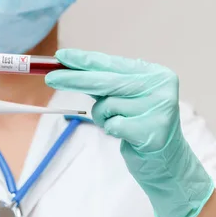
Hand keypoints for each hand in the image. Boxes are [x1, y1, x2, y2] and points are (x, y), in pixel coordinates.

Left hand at [45, 49, 213, 216]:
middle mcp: (160, 87)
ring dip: (103, 115)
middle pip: (106, 81)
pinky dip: (111, 129)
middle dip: (74, 79)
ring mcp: (158, 109)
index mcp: (155, 74)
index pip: (112, 63)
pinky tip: (126, 134)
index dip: (84, 60)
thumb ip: (102, 82)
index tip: (61, 56)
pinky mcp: (151, 131)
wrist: (166, 161)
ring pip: (106, 104)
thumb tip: (66, 67)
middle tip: (50, 78)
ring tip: (120, 122)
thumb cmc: (139, 124)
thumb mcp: (124, 97)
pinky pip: (112, 125)